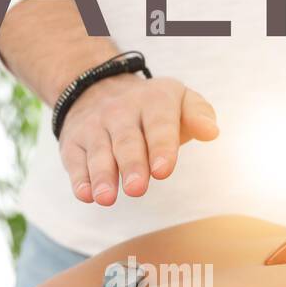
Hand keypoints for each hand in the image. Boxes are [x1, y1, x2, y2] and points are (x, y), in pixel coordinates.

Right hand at [57, 73, 218, 204]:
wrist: (97, 88)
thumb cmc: (152, 110)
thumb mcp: (179, 101)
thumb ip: (199, 114)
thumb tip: (212, 132)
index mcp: (153, 101)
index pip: (158, 124)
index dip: (161, 147)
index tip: (163, 170)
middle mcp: (120, 112)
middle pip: (127, 141)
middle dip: (131, 165)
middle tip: (137, 188)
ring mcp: (94, 127)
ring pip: (99, 153)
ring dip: (102, 176)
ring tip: (107, 198)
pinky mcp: (73, 142)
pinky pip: (76, 161)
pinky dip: (79, 178)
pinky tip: (85, 194)